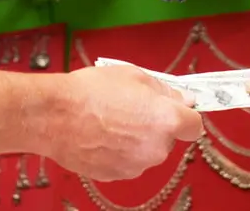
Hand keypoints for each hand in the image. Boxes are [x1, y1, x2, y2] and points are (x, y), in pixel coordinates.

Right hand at [48, 66, 203, 180]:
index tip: (177, 109)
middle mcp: (156, 148)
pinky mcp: (116, 175)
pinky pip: (126, 161)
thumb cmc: (90, 91)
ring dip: (136, 139)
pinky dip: (119, 151)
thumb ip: (164, 90)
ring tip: (109, 120)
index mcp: (165, 120)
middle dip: (155, 125)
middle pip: (167, 138)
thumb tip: (183, 99)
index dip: (186, 115)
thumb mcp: (132, 75)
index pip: (194, 126)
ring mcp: (136, 166)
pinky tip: (100, 134)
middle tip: (131, 107)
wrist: (54, 116)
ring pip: (146, 151)